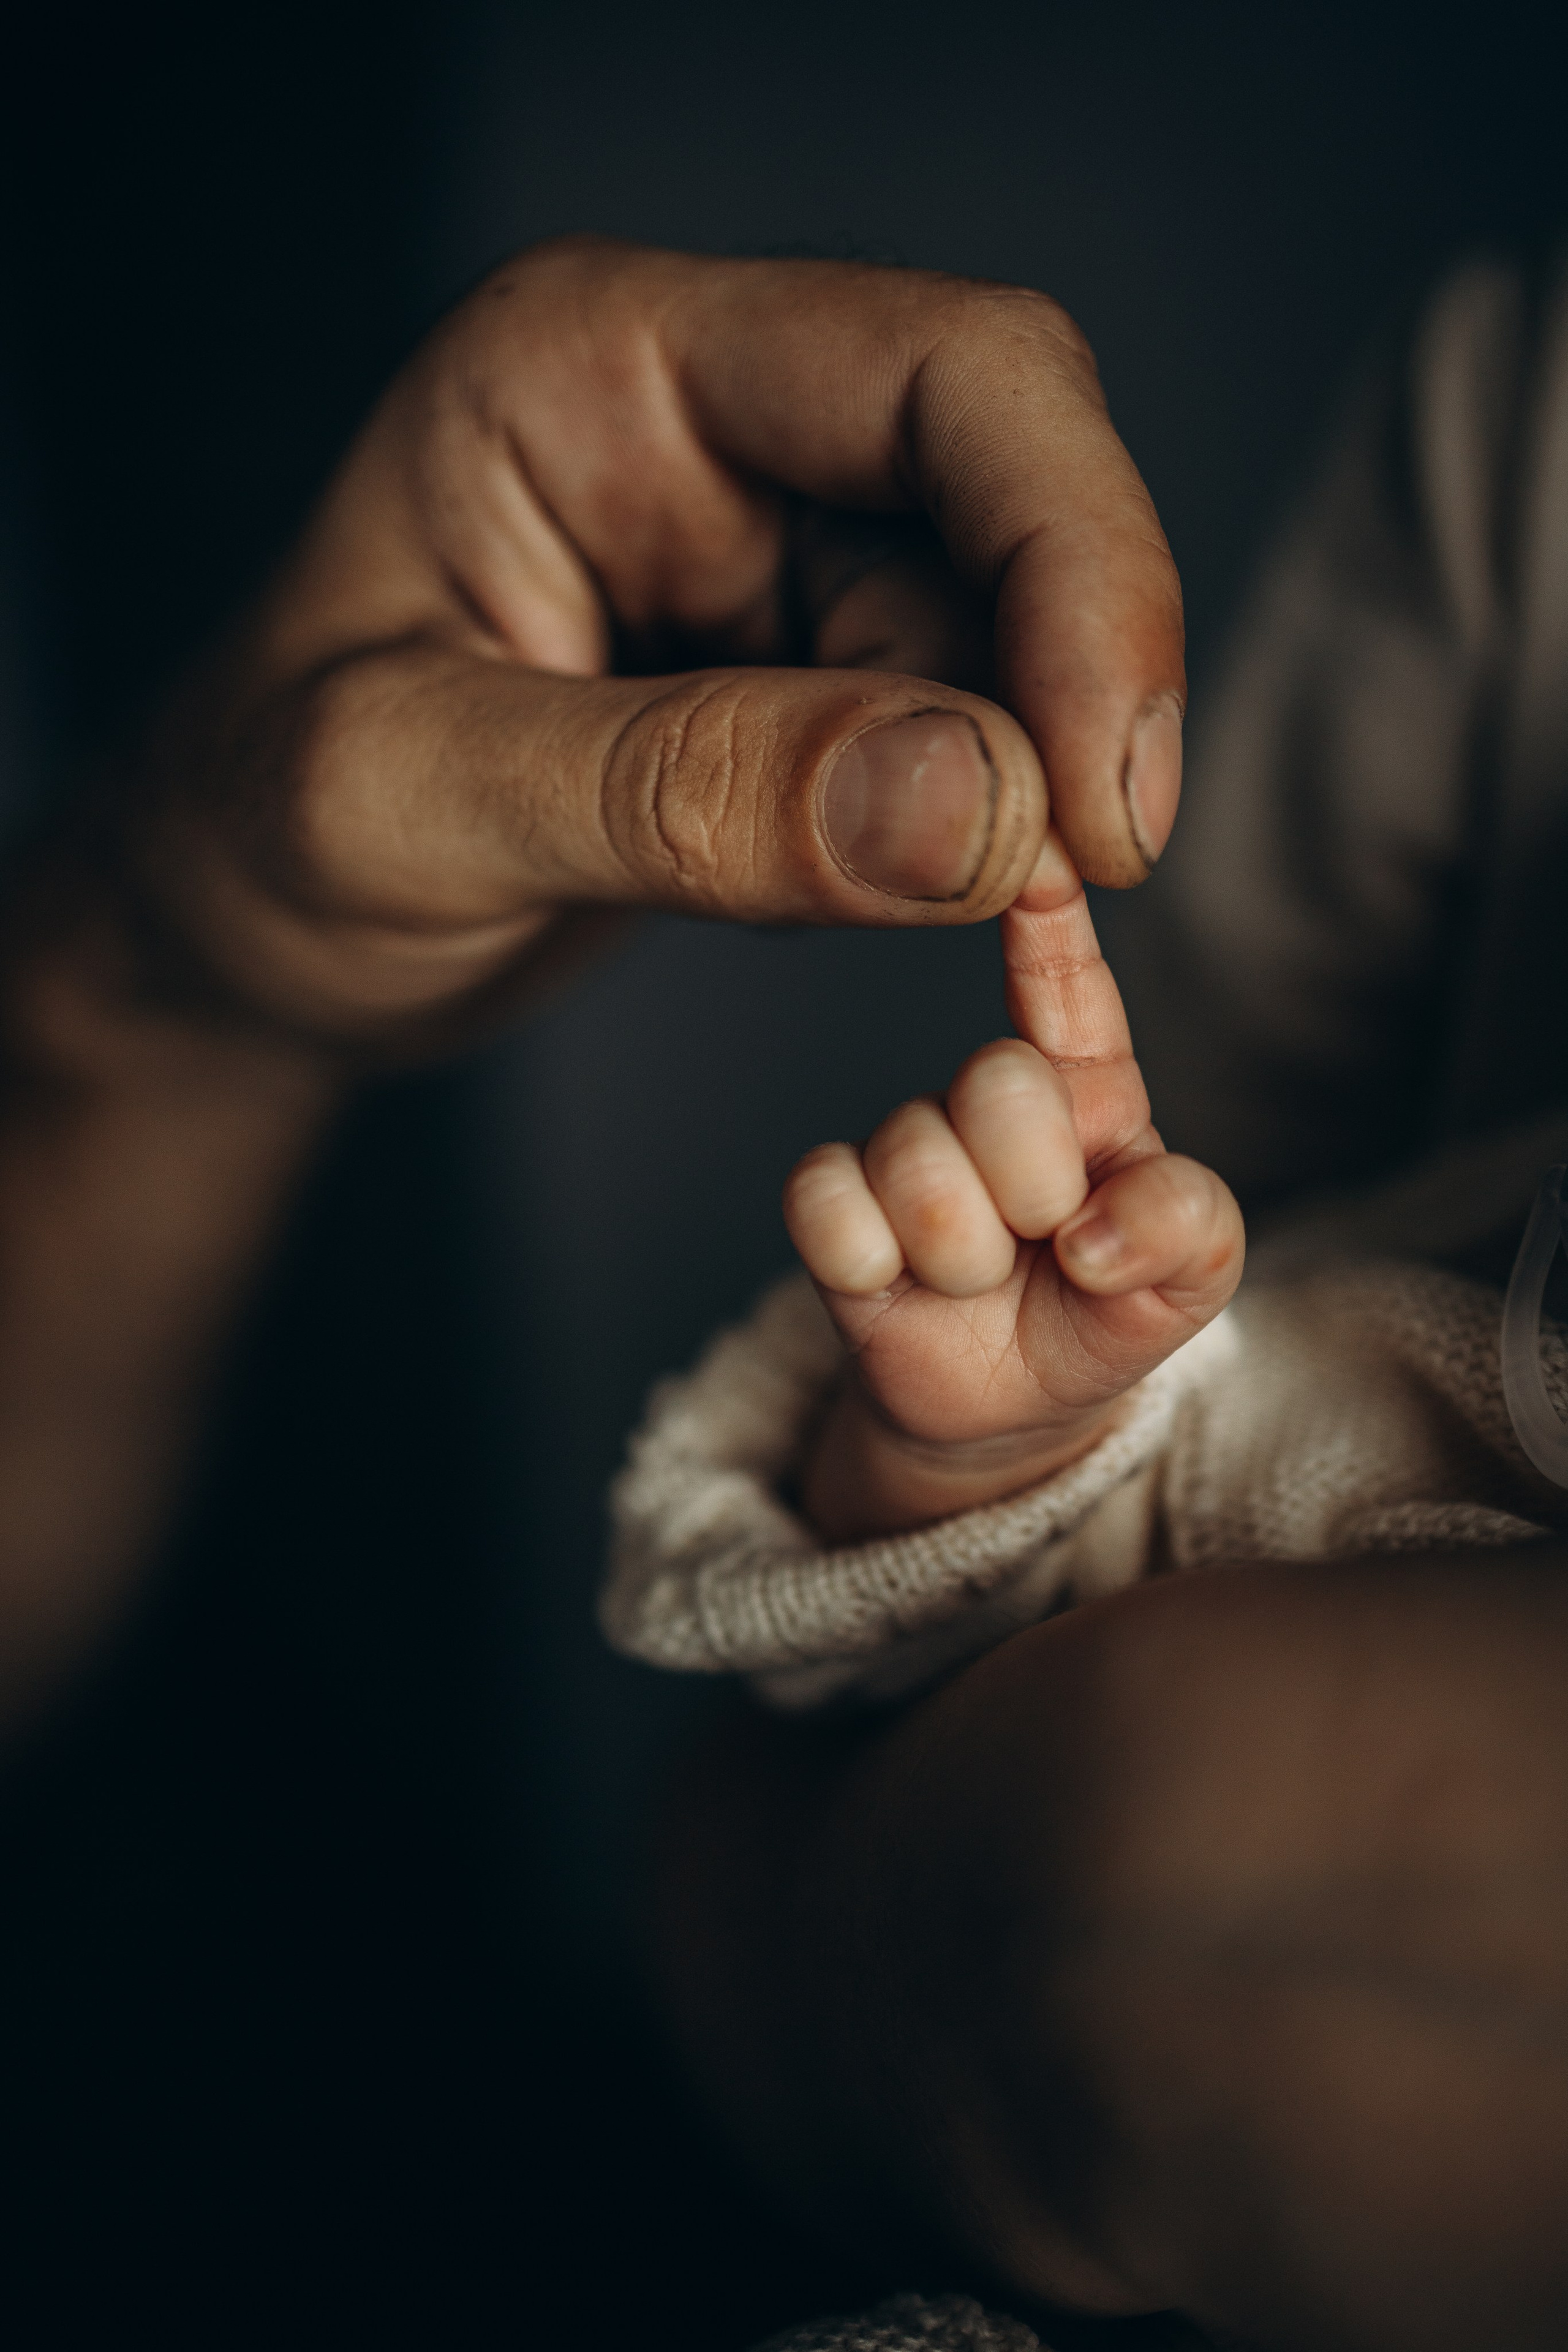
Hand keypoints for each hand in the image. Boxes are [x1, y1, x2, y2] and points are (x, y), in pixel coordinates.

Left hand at [132, 236, 1184, 1046]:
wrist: (238, 930)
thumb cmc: (257, 835)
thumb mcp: (411, 806)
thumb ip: (686, 795)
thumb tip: (983, 810)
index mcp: (597, 362)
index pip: (946, 377)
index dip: (1079, 557)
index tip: (1100, 798)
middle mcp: (711, 427)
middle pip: (1010, 498)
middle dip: (1062, 696)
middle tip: (1059, 890)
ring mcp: (766, 554)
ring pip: (1004, 640)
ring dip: (1009, 792)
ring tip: (888, 914)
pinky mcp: (801, 678)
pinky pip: (961, 741)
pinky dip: (961, 843)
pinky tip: (852, 902)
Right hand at [785, 837, 1242, 1539]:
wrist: (1012, 1408)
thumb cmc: (1109, 1308)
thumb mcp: (1193, 1275)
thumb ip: (1191, 1229)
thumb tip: (1094, 1235)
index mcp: (1087, 1082)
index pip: (1069, 981)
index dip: (1052, 915)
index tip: (1041, 854)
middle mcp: (988, 1093)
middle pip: (997, 1080)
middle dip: (1033, 1183)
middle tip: (1046, 1239)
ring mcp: (903, 1143)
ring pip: (912, 1158)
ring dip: (963, 1251)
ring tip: (982, 1279)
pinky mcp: (832, 1202)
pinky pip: (824, 1200)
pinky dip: (869, 1258)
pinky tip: (896, 1284)